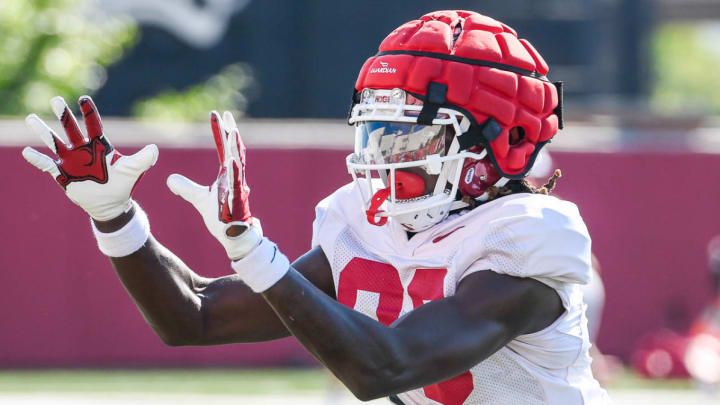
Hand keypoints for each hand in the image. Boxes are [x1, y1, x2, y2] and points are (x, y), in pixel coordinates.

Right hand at [22, 96, 157, 220]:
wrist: (111, 204)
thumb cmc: (122, 184)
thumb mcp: (133, 170)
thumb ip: (144, 159)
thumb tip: (154, 148)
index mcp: (99, 145)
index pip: (93, 125)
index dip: (89, 113)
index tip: (83, 99)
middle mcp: (83, 149)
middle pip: (71, 129)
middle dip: (64, 115)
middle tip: (56, 100)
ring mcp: (71, 161)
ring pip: (55, 142)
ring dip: (44, 131)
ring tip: (31, 118)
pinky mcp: (63, 174)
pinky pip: (47, 165)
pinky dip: (38, 159)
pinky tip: (27, 151)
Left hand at [166, 111, 261, 259]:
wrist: (234, 236)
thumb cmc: (222, 217)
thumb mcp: (199, 199)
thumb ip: (186, 188)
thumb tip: (169, 180)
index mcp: (228, 174)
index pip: (224, 148)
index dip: (220, 132)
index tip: (216, 115)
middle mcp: (235, 177)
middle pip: (234, 149)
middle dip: (230, 131)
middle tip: (225, 114)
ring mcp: (238, 187)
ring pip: (239, 162)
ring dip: (235, 147)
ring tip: (232, 131)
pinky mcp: (237, 199)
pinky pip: (237, 182)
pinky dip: (236, 170)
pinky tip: (233, 160)